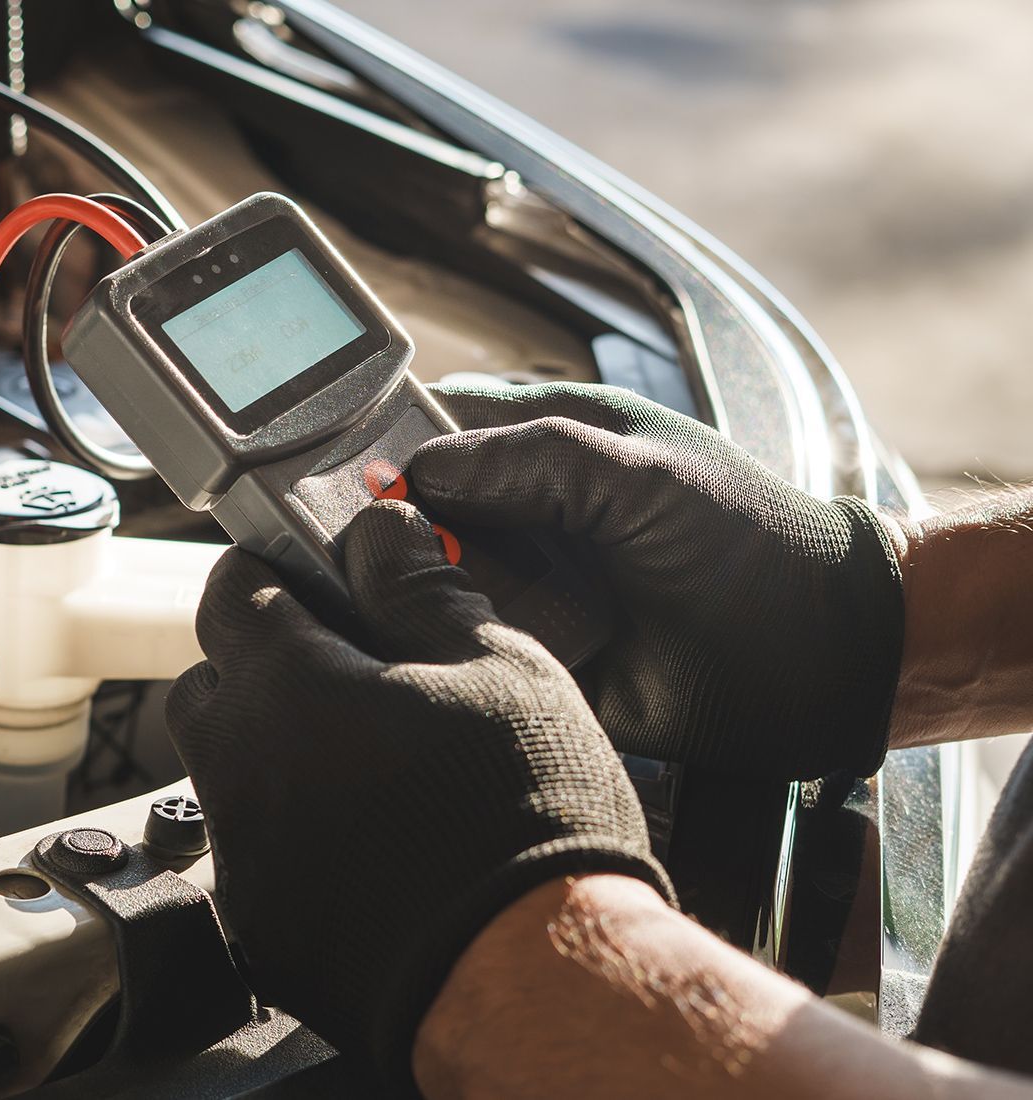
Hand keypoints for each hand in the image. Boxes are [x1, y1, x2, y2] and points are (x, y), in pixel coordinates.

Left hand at [168, 499, 670, 1082]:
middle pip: (207, 686)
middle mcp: (236, 766)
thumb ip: (420, 590)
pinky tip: (366, 845)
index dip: (266, 574)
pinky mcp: (256, 927)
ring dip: (271, 754)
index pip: (230, 592)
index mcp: (285, 686)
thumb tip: (383, 532)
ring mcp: (239, 855)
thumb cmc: (521, 813)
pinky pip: (252, 855)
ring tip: (362, 765)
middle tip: (338, 674)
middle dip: (255, 667)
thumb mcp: (497, 668)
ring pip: (225, 773)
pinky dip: (291, 837)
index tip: (302, 578)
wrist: (527, 980)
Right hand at [408, 382, 907, 779]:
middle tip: (377, 561)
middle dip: (385, 539)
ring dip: (415, 603)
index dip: (383, 450)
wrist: (820, 658)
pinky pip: (462, 659)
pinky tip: (444, 659)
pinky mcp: (528, 662)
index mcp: (539, 446)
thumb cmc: (745, 540)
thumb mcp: (639, 474)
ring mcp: (520, 593)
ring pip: (423, 591)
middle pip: (409, 518)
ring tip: (420, 611)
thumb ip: (529, 458)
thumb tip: (410, 475)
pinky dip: (447, 661)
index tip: (347, 485)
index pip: (428, 429)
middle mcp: (517, 518)